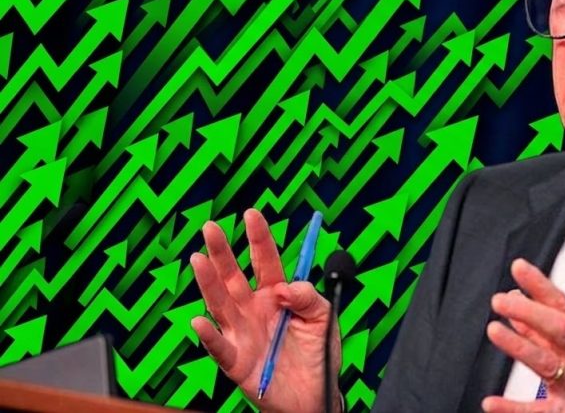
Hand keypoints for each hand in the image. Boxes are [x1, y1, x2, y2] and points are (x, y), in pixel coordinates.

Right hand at [190, 209, 342, 412]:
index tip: (251, 213)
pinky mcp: (237, 362)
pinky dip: (208, 336)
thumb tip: (283, 288)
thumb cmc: (319, 353)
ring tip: (198, 259)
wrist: (317, 395)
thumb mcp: (323, 316)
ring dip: (208, 282)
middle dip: (222, 251)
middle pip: (233, 276)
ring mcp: (242, 333)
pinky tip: (200, 320)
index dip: (258, 237)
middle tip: (210, 226)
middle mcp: (253, 309)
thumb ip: (307, 296)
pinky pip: (219, 347)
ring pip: (220, 304)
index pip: (265, 260)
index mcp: (276, 294)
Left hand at [483, 258, 564, 412]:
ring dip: (520, 346)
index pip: (561, 307)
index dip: (541, 286)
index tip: (519, 267)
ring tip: (494, 331)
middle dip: (530, 311)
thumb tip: (516, 298)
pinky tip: (492, 402)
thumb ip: (539, 329)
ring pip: (548, 364)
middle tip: (500, 300)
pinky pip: (538, 412)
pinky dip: (513, 408)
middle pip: (559, 329)